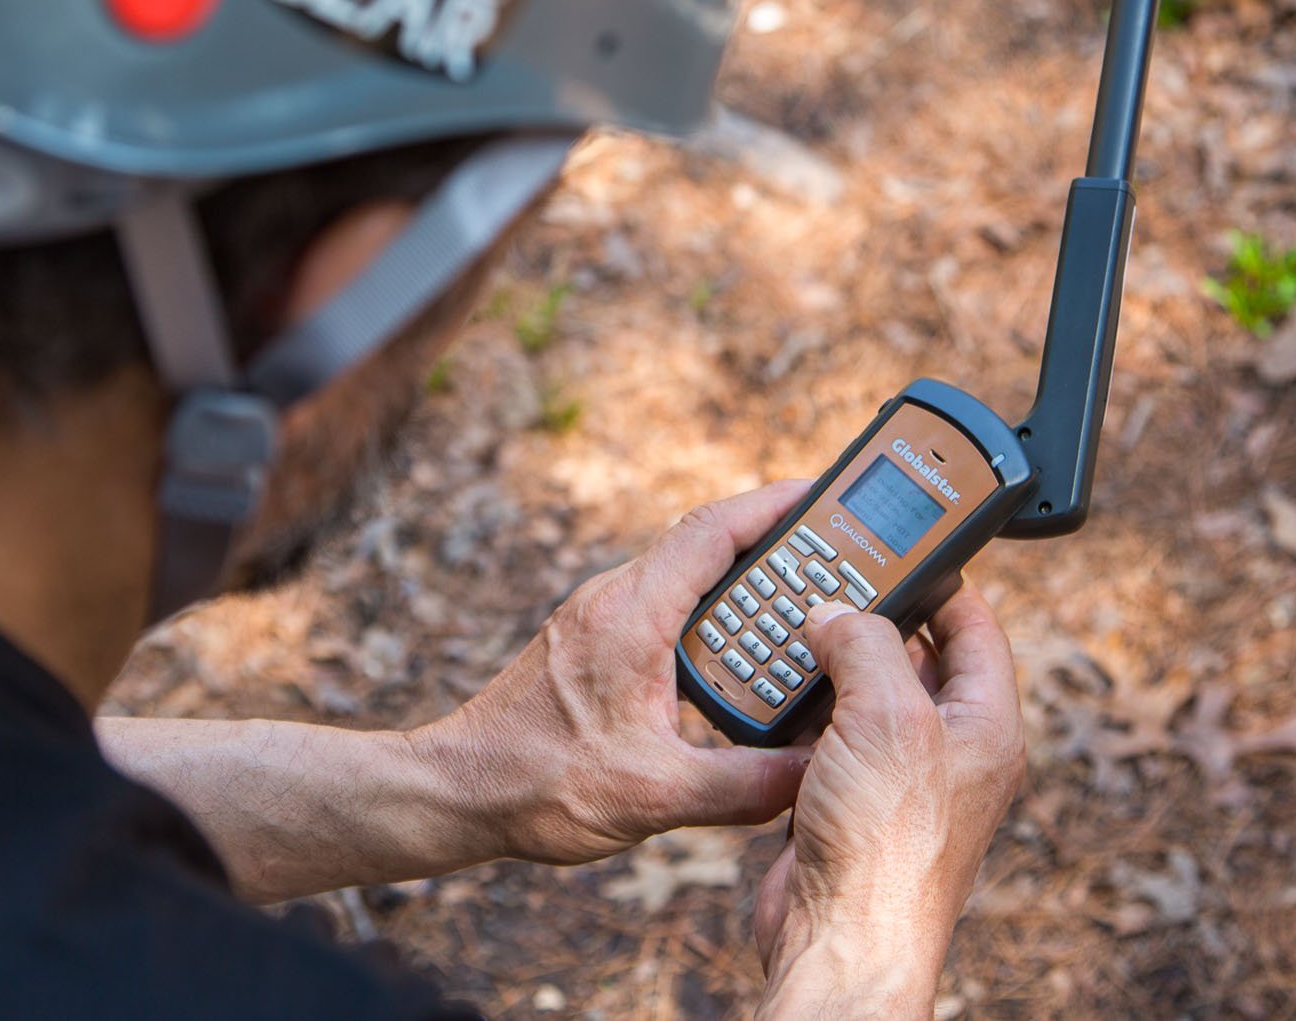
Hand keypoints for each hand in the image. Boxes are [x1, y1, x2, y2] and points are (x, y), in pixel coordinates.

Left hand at [411, 482, 815, 867]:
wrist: (457, 791)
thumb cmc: (535, 784)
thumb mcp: (653, 797)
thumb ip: (742, 786)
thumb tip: (815, 775)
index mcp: (630, 616)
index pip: (711, 531)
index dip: (772, 506)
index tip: (823, 497)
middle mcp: (612, 601)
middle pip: (705, 546)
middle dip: (773, 545)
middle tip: (837, 558)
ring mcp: (598, 619)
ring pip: (684, 578)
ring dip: (741, 585)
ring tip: (802, 607)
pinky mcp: (592, 643)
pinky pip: (664, 608)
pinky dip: (710, 617)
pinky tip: (739, 659)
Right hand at [751, 586, 1025, 1018]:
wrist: (840, 937)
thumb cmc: (885, 844)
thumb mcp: (887, 715)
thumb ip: (863, 644)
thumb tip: (835, 616)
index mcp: (985, 725)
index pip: (975, 628)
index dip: (940, 581)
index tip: (900, 548)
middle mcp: (950, 750)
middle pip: (914, 657)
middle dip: (871, 619)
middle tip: (830, 584)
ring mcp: (899, 778)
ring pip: (865, 695)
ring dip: (830, 666)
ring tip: (796, 632)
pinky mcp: (850, 802)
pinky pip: (828, 736)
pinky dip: (801, 711)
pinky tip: (774, 696)